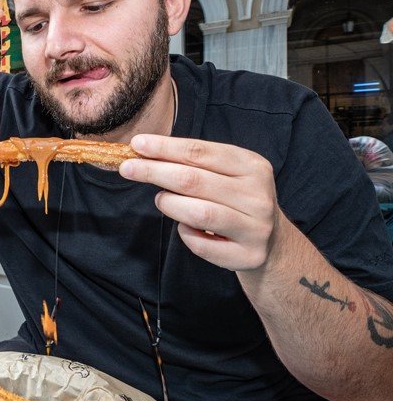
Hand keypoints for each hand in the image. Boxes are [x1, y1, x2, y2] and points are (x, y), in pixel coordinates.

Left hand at [119, 134, 286, 271]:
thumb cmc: (236, 200)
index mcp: (252, 166)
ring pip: (198, 213)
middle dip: (155, 172)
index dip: (165, 148)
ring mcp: (256, 228)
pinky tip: (186, 227)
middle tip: (127, 168)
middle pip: (194, 180)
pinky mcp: (248, 256)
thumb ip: (193, 163)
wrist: (273, 244)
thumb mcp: (225, 174)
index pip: (200, 152)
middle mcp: (258, 196)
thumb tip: (144, 152)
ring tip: (161, 200)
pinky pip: (202, 245)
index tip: (137, 144)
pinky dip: (186, 234)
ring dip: (169, 205)